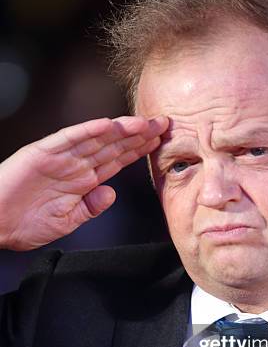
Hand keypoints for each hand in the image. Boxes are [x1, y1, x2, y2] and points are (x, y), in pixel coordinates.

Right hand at [0, 115, 167, 249]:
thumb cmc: (24, 223)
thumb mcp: (67, 220)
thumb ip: (91, 207)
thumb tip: (112, 193)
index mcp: (82, 180)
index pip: (117, 161)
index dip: (139, 150)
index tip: (160, 142)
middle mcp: (75, 164)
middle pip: (113, 146)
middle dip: (139, 135)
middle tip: (163, 123)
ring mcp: (60, 157)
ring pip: (96, 139)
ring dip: (120, 130)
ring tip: (144, 123)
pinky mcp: (42, 153)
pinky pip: (69, 139)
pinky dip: (88, 131)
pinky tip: (108, 125)